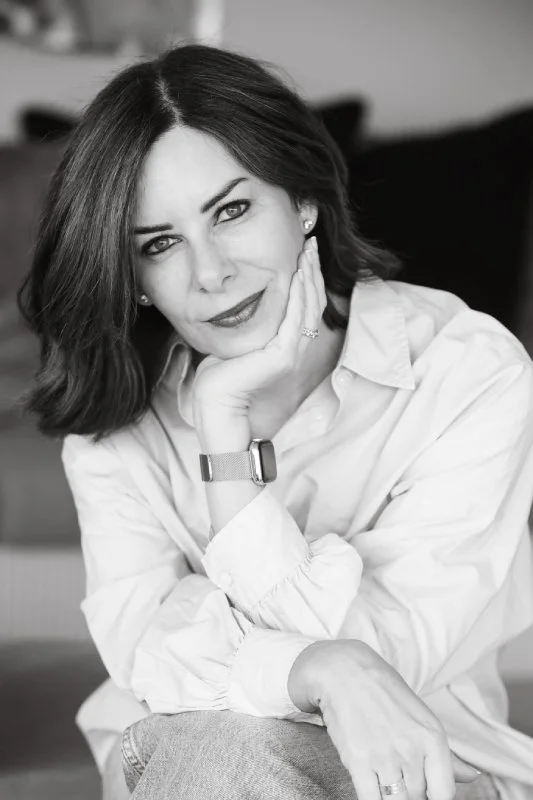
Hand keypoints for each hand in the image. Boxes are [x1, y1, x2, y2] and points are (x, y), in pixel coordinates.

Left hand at [191, 236, 326, 412]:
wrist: (214, 401)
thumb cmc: (220, 373)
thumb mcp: (237, 337)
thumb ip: (249, 320)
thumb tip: (242, 295)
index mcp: (287, 343)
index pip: (306, 304)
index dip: (309, 277)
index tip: (305, 251)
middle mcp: (295, 347)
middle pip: (313, 302)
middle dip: (313, 270)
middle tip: (311, 243)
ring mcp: (292, 353)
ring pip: (309, 308)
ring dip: (310, 277)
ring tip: (307, 253)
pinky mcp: (283, 356)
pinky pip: (296, 320)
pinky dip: (299, 296)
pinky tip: (297, 275)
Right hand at [288, 640, 480, 799]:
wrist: (344, 670)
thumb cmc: (384, 691)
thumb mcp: (421, 716)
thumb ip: (447, 753)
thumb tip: (473, 776)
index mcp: (433, 736)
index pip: (444, 793)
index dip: (433, 797)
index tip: (422, 789)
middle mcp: (412, 748)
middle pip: (418, 797)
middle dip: (409, 792)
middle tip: (398, 775)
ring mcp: (385, 756)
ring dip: (391, 795)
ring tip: (384, 777)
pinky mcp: (358, 761)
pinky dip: (372, 799)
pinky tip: (370, 785)